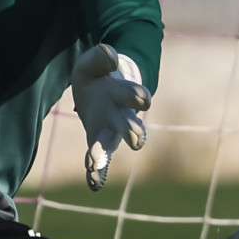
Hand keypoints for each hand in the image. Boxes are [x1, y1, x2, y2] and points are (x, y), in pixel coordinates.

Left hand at [70, 43, 149, 190]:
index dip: (138, 94)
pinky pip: (100, 160)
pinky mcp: (97, 141)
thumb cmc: (100, 74)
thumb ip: (102, 57)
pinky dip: (98, 172)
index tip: (144, 98)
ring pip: (112, 144)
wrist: (101, 87)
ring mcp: (110, 130)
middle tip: (137, 140)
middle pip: (130, 124)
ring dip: (105, 153)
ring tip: (95, 163)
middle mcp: (121, 115)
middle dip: (133, 132)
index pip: (133, 93)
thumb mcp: (95, 61)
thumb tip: (110, 54)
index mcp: (123, 92)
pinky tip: (94, 185)